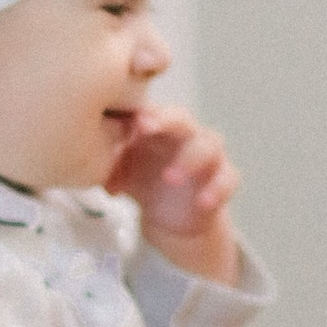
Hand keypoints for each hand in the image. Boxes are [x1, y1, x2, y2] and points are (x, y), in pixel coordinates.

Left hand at [110, 107, 240, 278]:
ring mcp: (208, 154)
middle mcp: (185, 135)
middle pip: (182, 118)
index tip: (135, 120)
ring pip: (210, 144)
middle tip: (145, 128)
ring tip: (170, 178)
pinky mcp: (223, 178)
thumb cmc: (143, 180)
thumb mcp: (123, 174)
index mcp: (159, 128)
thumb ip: (111, 167)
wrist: (167, 216)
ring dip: (190, 158)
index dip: (147, 112)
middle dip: (166, 120)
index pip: (155, 111)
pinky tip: (203, 202)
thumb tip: (98, 171)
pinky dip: (218, 188)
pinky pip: (228, 177)